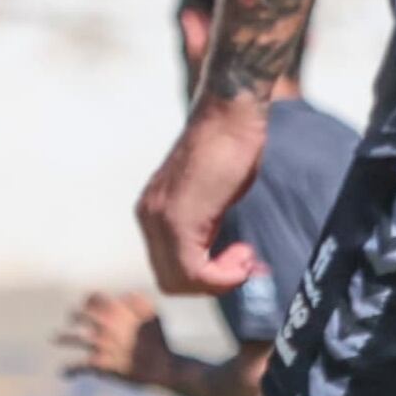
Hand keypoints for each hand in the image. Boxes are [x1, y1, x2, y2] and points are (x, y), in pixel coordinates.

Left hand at [58, 292, 185, 388]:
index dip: (88, 300)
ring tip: (55, 338)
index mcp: (116, 310)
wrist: (161, 367)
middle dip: (74, 316)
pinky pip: (78, 366)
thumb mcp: (152, 314)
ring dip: (62, 337)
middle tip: (72, 319)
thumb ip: (137, 301)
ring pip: (73, 338)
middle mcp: (104, 325)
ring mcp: (100, 344)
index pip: (93, 298)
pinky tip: (63, 373)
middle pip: (79, 314)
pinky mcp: (99, 364)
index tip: (86, 303)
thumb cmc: (158, 340)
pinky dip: (69, 371)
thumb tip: (125, 294)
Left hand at [137, 94, 272, 298]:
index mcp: (153, 213)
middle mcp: (148, 218)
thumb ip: (207, 227)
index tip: (240, 260)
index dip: (207, 278)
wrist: (230, 113)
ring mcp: (159, 219)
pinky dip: (223, 275)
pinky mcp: (178, 219)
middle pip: (171, 282)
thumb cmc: (230, 146)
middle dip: (214, 283)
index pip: (169, 270)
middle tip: (246, 261)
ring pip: (180, 282)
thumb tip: (222, 259)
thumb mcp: (212, 196)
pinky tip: (244, 253)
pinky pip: (193, 272)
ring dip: (220, 280)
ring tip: (246, 254)